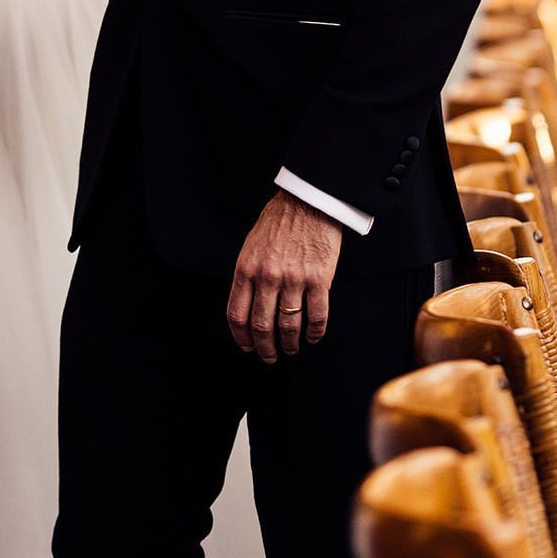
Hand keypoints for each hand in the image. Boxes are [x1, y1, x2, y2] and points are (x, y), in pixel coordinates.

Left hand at [228, 192, 343, 363]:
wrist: (308, 200)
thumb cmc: (279, 221)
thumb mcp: (251, 246)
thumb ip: (248, 275)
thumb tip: (248, 305)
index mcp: (246, 269)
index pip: (237, 315)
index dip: (242, 338)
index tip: (247, 347)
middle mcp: (267, 277)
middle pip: (261, 326)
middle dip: (265, 349)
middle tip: (270, 357)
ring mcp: (293, 279)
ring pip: (289, 326)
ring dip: (290, 344)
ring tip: (292, 349)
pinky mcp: (319, 279)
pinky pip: (317, 316)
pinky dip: (315, 333)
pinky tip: (314, 337)